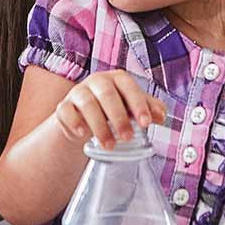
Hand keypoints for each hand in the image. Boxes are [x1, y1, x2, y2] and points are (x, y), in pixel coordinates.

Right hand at [48, 70, 165, 149]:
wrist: (84, 122)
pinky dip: (75, 122)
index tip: (146, 123)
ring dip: (99, 126)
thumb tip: (161, 115)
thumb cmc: (113, 111)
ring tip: (109, 145)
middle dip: (119, 117)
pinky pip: (66, 111)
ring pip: (87, 103)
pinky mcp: (63, 106)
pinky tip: (83, 134)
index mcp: (117, 79)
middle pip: (107, 94)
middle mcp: (97, 82)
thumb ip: (148, 110)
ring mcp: (78, 93)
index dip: (138, 104)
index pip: (129, 87)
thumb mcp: (132, 109)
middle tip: (127, 138)